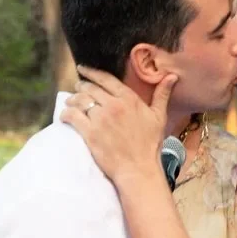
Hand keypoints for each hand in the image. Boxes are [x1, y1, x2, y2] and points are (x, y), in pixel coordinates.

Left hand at [61, 67, 175, 186]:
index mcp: (129, 99)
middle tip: (77, 88)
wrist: (138, 168)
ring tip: (70, 102)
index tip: (83, 69)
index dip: (91, 72)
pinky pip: (72, 116)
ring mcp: (100, 119)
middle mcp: (113, 105)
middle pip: (90, 88)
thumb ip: (162, 94)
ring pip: (79, 100)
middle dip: (81, 86)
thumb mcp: (159, 116)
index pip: (105, 78)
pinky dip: (66, 114)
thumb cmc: (150, 144)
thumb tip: (172, 76)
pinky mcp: (90, 133)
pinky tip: (64, 116)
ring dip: (72, 99)